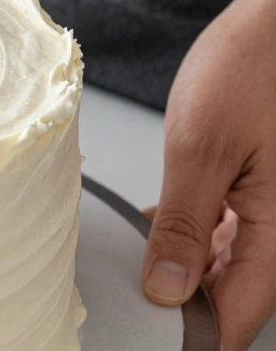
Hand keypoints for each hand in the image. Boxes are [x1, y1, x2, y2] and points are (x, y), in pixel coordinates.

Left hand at [143, 0, 275, 349]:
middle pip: (234, 293)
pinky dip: (196, 234)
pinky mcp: (267, 187)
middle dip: (182, 302)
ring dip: (185, 267)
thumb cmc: (253, 67)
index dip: (191, 336)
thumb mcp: (200, 148)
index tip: (146, 337)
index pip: (237, 316)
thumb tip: (165, 288)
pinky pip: (233, 230)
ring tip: (134, 262)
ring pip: (231, 263)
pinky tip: (156, 226)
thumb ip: (182, 224)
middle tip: (129, 300)